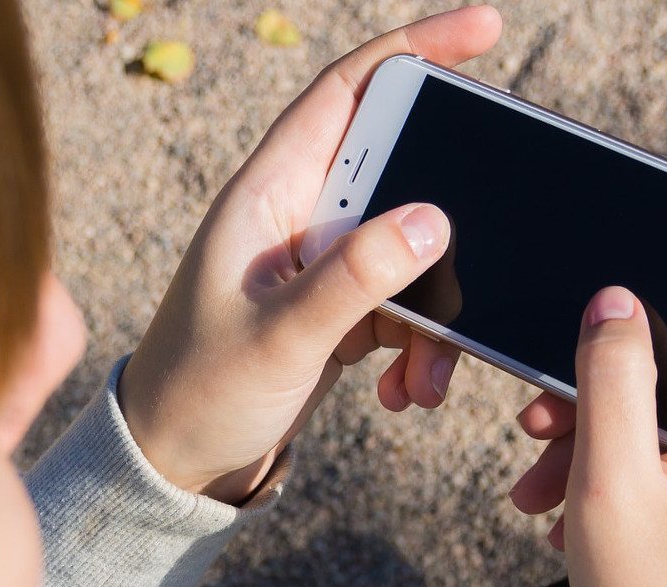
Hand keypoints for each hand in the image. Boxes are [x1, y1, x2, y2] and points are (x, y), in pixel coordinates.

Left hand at [120, 7, 503, 503]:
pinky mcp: (337, 308)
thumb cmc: (200, 392)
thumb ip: (356, 277)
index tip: (484, 31)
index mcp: (267, 193)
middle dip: (448, 219)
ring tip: (427, 376)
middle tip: (491, 249)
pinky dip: (420, 345)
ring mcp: (320, 263)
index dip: (414, 50)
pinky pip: (405, 304)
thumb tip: (434, 220)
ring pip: (412, 251)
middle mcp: (295, 215)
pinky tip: (405, 391)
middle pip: (399, 172)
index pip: (346, 91)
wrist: (175, 464)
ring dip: (436, 312)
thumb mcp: (282, 337)